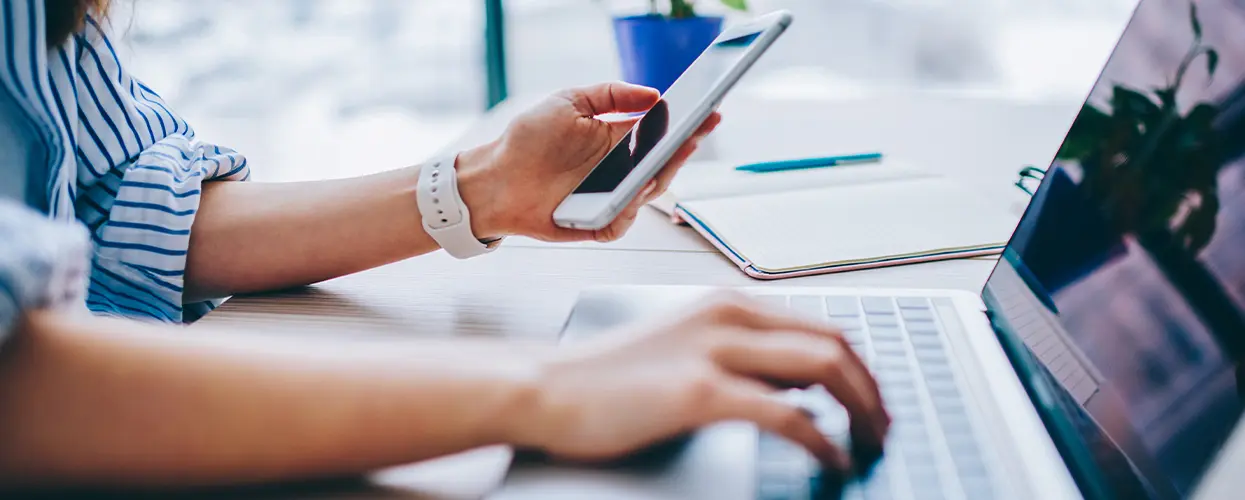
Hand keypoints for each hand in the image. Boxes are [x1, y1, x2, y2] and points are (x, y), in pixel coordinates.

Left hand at [456, 82, 720, 241]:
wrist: (495, 178)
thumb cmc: (528, 140)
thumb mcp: (569, 102)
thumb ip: (612, 94)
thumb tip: (653, 94)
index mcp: (618, 139)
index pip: (662, 132)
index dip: (687, 123)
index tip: (708, 111)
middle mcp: (619, 169)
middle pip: (663, 163)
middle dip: (683, 148)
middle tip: (695, 134)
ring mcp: (611, 197)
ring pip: (649, 192)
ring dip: (659, 176)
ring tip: (667, 157)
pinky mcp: (597, 222)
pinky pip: (622, 220)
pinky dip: (629, 208)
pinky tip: (632, 192)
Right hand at [507, 293, 889, 469]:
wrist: (547, 387)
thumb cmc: (607, 377)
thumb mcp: (684, 348)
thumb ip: (740, 357)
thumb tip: (797, 385)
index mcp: (727, 305)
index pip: (820, 326)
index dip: (859, 365)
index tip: (873, 399)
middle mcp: (729, 317)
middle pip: (834, 342)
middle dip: (872, 386)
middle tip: (884, 425)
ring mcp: (716, 351)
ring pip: (824, 368)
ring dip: (861, 408)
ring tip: (871, 441)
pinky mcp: (701, 391)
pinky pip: (787, 414)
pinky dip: (822, 438)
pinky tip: (831, 457)